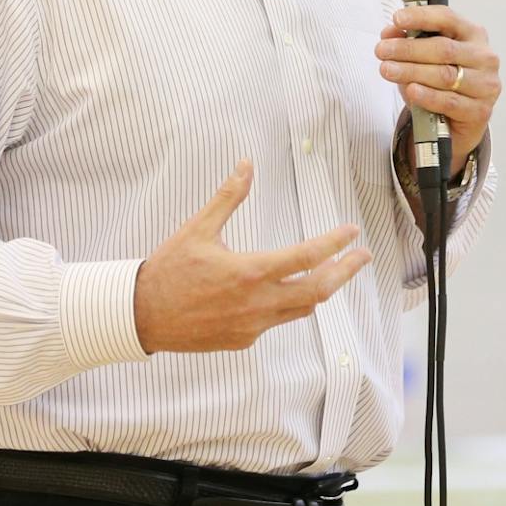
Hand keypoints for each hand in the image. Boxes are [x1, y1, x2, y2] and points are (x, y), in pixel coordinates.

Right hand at [132, 162, 367, 353]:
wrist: (142, 315)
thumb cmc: (169, 269)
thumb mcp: (198, 229)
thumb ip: (228, 198)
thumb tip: (246, 165)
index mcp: (250, 271)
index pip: (306, 257)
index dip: (335, 243)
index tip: (353, 233)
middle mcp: (257, 302)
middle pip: (318, 290)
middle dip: (345, 271)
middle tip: (363, 256)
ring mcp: (252, 325)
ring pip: (301, 309)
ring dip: (321, 289)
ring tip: (333, 272)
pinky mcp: (243, 340)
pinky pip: (276, 321)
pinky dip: (287, 304)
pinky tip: (285, 291)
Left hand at [376, 4, 502, 166]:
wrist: (457, 122)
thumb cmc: (442, 83)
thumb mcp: (423, 58)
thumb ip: (407, 42)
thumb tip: (389, 33)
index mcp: (472, 34)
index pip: (448, 19)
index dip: (421, 17)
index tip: (398, 18)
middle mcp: (484, 57)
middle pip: (443, 48)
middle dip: (408, 49)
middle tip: (382, 50)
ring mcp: (486, 84)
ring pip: (445, 75)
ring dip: (411, 71)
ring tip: (387, 70)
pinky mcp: (480, 110)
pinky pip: (449, 101)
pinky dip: (427, 95)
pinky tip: (411, 89)